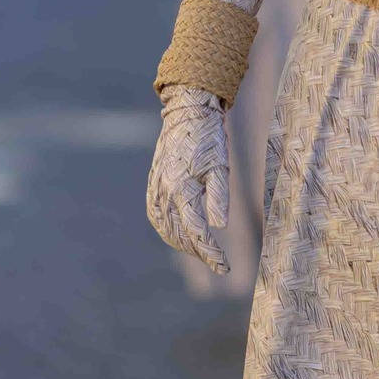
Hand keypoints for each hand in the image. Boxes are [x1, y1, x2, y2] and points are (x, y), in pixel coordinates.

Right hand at [147, 84, 229, 273]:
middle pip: (178, 235)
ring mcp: (155, 188)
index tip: (225, 267)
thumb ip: (218, 197)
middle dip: (197, 252)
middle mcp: (164, 192)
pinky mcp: (153, 183)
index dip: (211, 253)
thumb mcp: (221, 166)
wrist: (188, 111)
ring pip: (164, 228)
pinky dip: (167, 229)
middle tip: (217, 261)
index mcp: (181, 189)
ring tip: (200, 251)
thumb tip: (217, 227)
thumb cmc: (209, 137)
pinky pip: (156, 215)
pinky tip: (180, 233)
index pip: (196, 232)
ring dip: (181, 243)